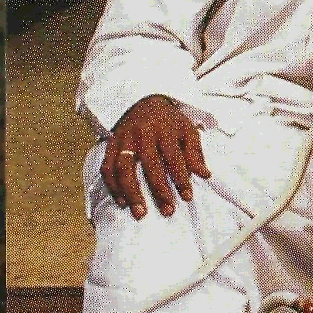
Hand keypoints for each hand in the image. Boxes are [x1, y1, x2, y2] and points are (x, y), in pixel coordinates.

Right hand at [104, 96, 209, 219]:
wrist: (144, 100)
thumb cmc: (169, 121)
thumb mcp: (187, 129)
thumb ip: (195, 152)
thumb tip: (204, 175)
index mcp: (165, 129)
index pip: (174, 157)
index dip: (181, 178)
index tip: (187, 197)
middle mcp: (143, 134)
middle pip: (150, 165)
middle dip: (159, 190)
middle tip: (167, 211)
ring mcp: (124, 139)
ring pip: (124, 168)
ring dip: (131, 192)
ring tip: (140, 212)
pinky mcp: (111, 144)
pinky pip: (107, 167)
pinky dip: (112, 186)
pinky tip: (122, 201)